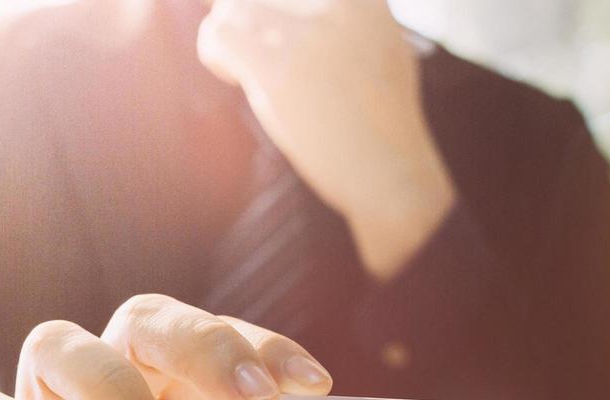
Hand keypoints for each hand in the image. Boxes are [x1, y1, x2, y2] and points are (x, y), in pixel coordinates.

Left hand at [198, 0, 455, 277]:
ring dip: (235, 37)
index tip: (282, 40)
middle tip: (267, 58)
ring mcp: (309, 32)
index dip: (276, 8)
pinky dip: (218, 56)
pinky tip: (242, 79)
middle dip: (253, 17)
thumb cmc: (379, 119)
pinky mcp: (279, 66)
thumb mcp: (380, 44)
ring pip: (234, 5)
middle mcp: (337, 0)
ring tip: (257, 71)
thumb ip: (343, 13)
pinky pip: (218, 33)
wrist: (392, 173)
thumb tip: (276, 5)